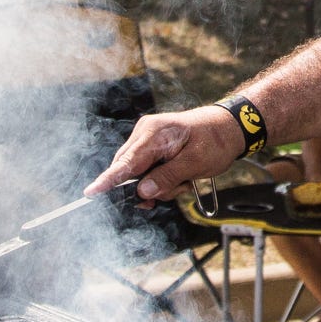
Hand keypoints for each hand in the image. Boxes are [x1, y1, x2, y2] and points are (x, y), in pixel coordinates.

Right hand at [91, 106, 242, 200]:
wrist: (229, 127)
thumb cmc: (215, 141)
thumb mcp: (195, 162)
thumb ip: (167, 177)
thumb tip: (142, 192)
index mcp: (153, 134)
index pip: (125, 162)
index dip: (107, 180)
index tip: (90, 193)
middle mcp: (145, 134)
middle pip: (129, 172)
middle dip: (149, 188)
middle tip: (178, 188)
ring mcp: (147, 139)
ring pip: (139, 175)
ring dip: (161, 185)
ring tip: (185, 179)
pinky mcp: (152, 147)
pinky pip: (147, 171)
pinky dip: (162, 179)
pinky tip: (181, 177)